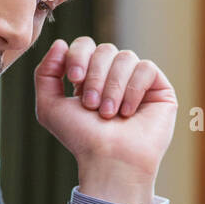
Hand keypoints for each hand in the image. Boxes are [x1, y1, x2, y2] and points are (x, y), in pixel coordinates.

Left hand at [33, 37, 177, 203]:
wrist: (109, 159)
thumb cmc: (81, 139)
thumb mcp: (50, 107)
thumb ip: (45, 73)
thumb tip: (60, 43)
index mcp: (90, 78)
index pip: (85, 45)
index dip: (78, 56)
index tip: (74, 79)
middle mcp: (114, 76)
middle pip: (104, 48)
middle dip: (95, 75)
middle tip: (91, 105)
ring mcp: (138, 81)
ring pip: (125, 56)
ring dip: (113, 86)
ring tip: (108, 114)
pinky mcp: (159, 88)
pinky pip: (146, 68)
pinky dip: (133, 90)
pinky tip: (128, 113)